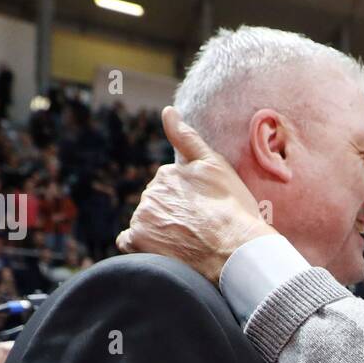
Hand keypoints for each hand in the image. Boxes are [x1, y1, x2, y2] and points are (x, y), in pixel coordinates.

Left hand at [116, 106, 272, 282]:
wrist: (234, 251)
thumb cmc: (233, 209)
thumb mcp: (216, 166)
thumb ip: (188, 138)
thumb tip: (168, 111)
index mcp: (168, 173)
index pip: (171, 185)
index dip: (190, 200)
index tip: (206, 211)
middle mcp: (151, 192)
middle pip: (158, 203)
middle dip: (173, 213)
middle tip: (199, 229)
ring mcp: (142, 217)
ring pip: (147, 221)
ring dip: (160, 229)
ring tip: (188, 242)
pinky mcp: (138, 242)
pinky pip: (129, 242)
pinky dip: (142, 245)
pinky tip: (164, 250)